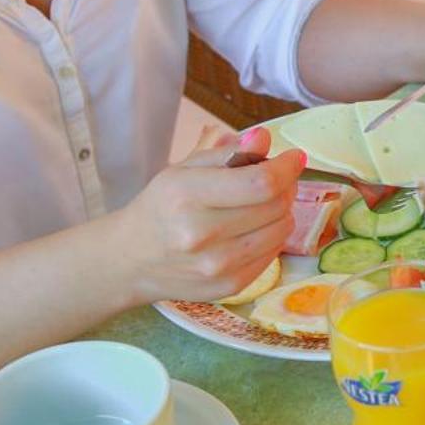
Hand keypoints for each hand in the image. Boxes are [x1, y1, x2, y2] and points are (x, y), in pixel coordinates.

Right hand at [112, 127, 305, 304]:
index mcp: (186, 196)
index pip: (260, 182)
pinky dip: (273, 236)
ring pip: (281, 230)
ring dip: (283, 211)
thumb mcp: (184, 170)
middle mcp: (200, 234)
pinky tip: (256, 227)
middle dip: (286, 186)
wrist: (130, 260)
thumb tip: (264, 138)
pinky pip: (274, 254)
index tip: (294, 157)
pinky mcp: (229, 287)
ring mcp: (216, 266)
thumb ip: (227, 153)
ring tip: (266, 202)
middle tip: (278, 178)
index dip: (286, 167)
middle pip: (275, 205)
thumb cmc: (162, 207)